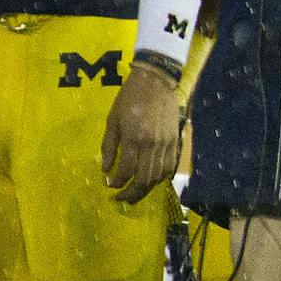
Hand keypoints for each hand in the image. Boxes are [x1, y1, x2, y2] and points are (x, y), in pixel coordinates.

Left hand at [102, 65, 181, 202]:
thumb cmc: (130, 98)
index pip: (126, 171)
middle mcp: (152, 145)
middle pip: (144, 179)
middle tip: (121, 199)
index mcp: (134, 139)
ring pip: (158, 176)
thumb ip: (109, 146)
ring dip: (146, 189)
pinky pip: (169, 166)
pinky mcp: (175, 141)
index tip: (109, 185)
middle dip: (131, 193)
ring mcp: (166, 144)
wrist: (156, 81)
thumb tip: (106, 169)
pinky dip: (160, 177)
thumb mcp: (112, 120)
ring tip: (135, 194)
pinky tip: (151, 180)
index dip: (116, 183)